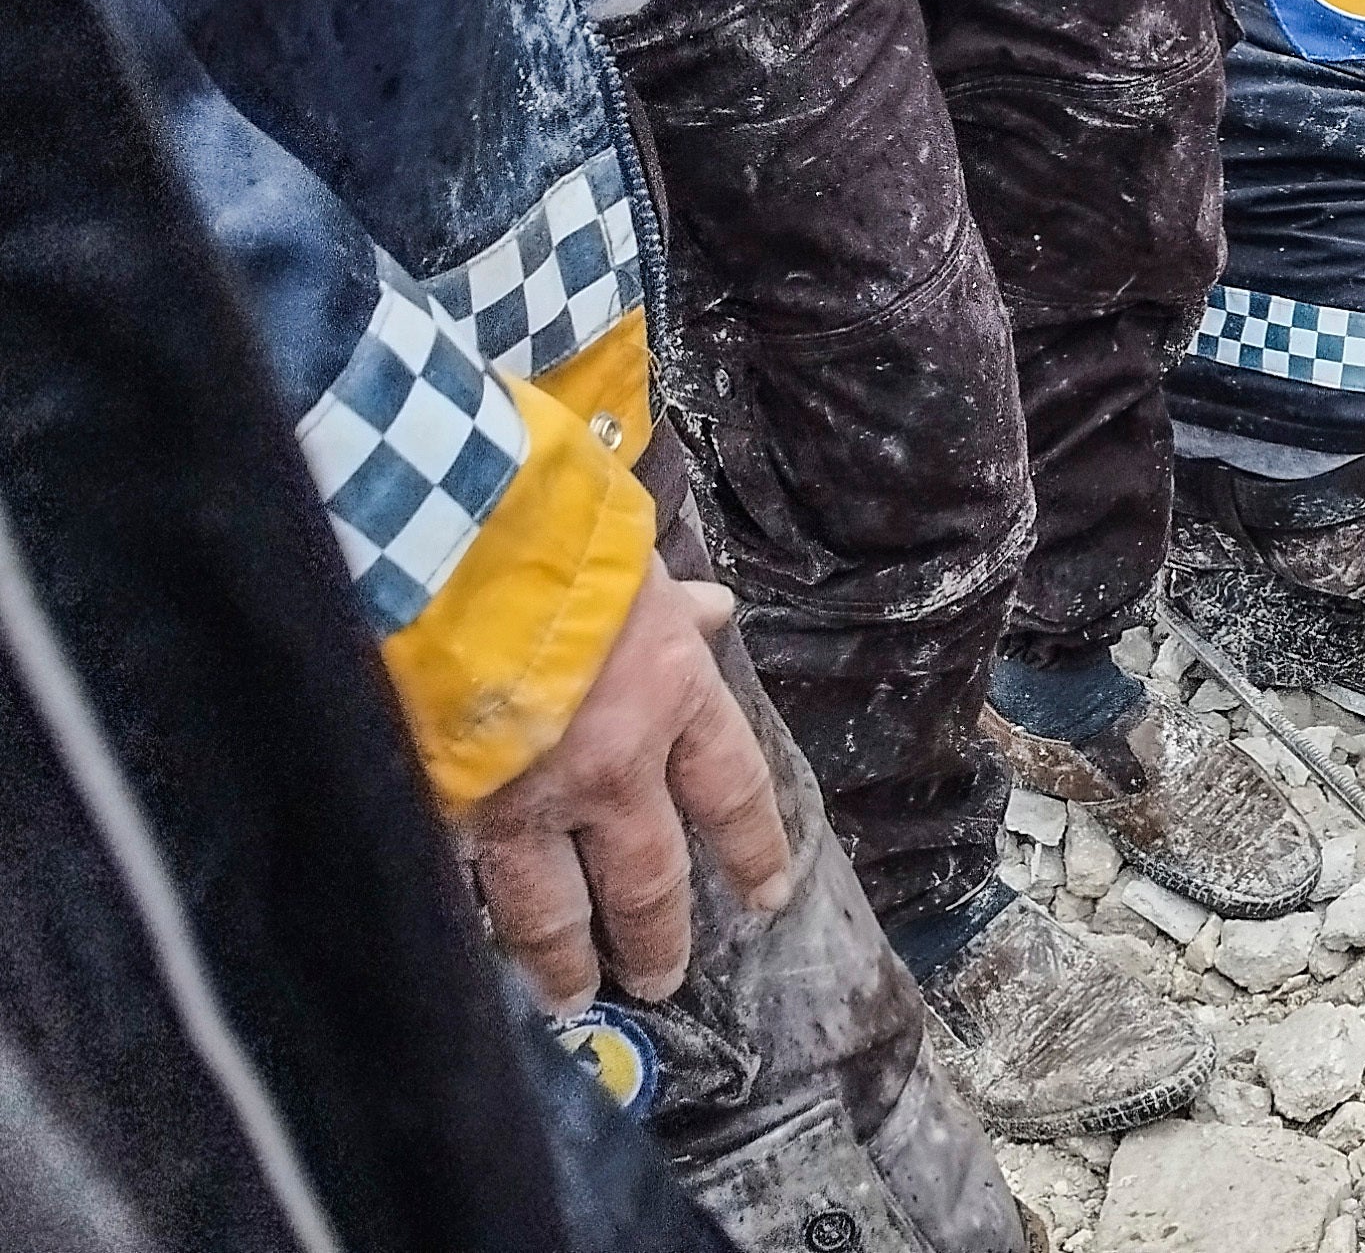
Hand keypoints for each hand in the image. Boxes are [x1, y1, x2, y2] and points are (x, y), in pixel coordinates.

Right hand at [461, 554, 793, 1012]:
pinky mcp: (442, 813)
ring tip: (572, 997)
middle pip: (648, 876)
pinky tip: (466, 951)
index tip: (765, 896)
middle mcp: (611, 765)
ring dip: (564, 960)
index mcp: (671, 694)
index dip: (751, 848)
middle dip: (657, 934)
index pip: (731, 791)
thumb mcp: (630, 560)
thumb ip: (666, 608)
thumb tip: (712, 611)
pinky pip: (465, 888)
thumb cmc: (542, 532)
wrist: (433, 546)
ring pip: (552, 907)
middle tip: (662, 979)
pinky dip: (468, 922)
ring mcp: (523, 800)